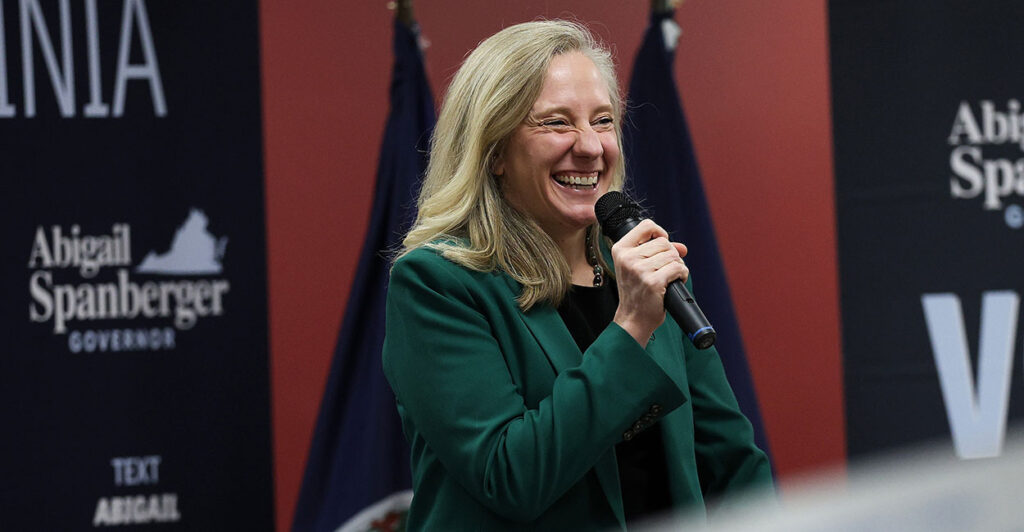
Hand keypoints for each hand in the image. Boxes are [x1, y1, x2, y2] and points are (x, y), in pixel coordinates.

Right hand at [610, 219, 688, 346]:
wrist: (633, 319)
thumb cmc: (637, 293)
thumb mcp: (638, 268)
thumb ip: (657, 253)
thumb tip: (682, 247)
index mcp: (620, 250)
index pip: (645, 225)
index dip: (659, 232)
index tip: (662, 243)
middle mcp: (627, 258)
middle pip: (663, 242)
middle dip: (671, 255)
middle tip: (665, 269)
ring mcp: (639, 270)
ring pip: (672, 255)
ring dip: (677, 266)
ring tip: (669, 278)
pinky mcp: (653, 282)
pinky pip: (678, 268)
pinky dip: (682, 275)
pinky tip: (674, 282)